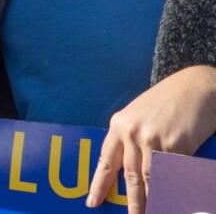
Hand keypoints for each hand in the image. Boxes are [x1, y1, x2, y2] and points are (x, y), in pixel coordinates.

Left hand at [86, 66, 215, 212]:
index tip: (92, 202)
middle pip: (129, 176)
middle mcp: (132, 133)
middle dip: (132, 202)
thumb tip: (128, 166)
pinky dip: (172, 190)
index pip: (105, 161)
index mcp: (118, 125)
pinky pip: (172, 175)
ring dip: (152, 201)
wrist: (196, 86)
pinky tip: (172, 201)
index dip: (99, 184)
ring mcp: (153, 140)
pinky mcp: (176, 145)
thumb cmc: (168, 101)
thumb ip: (130, 138)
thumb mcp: (139, 115)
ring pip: (151, 180)